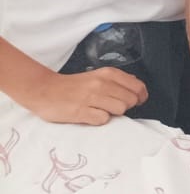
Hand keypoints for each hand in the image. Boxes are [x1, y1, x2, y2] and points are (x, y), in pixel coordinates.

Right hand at [18, 67, 146, 125]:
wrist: (44, 90)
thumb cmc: (73, 86)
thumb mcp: (97, 76)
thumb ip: (117, 80)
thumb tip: (136, 86)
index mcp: (108, 74)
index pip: (138, 87)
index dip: (140, 97)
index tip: (137, 102)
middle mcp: (102, 84)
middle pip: (131, 100)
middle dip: (125, 106)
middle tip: (112, 107)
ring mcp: (91, 98)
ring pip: (120, 110)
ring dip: (112, 113)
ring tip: (100, 110)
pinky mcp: (81, 112)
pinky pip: (103, 120)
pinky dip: (99, 120)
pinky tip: (90, 115)